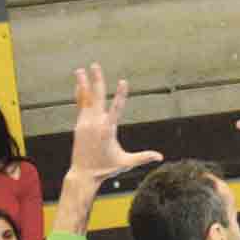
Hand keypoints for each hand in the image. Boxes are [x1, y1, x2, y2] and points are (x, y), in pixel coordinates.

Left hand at [69, 64, 164, 182]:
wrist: (83, 173)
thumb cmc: (106, 168)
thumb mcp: (126, 162)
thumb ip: (143, 157)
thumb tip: (161, 157)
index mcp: (108, 130)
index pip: (116, 109)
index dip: (121, 94)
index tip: (123, 82)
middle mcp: (95, 123)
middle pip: (97, 97)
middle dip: (97, 80)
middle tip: (95, 65)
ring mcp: (85, 123)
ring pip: (85, 99)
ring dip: (83, 83)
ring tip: (80, 70)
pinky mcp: (79, 125)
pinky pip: (80, 105)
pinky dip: (80, 94)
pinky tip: (78, 84)